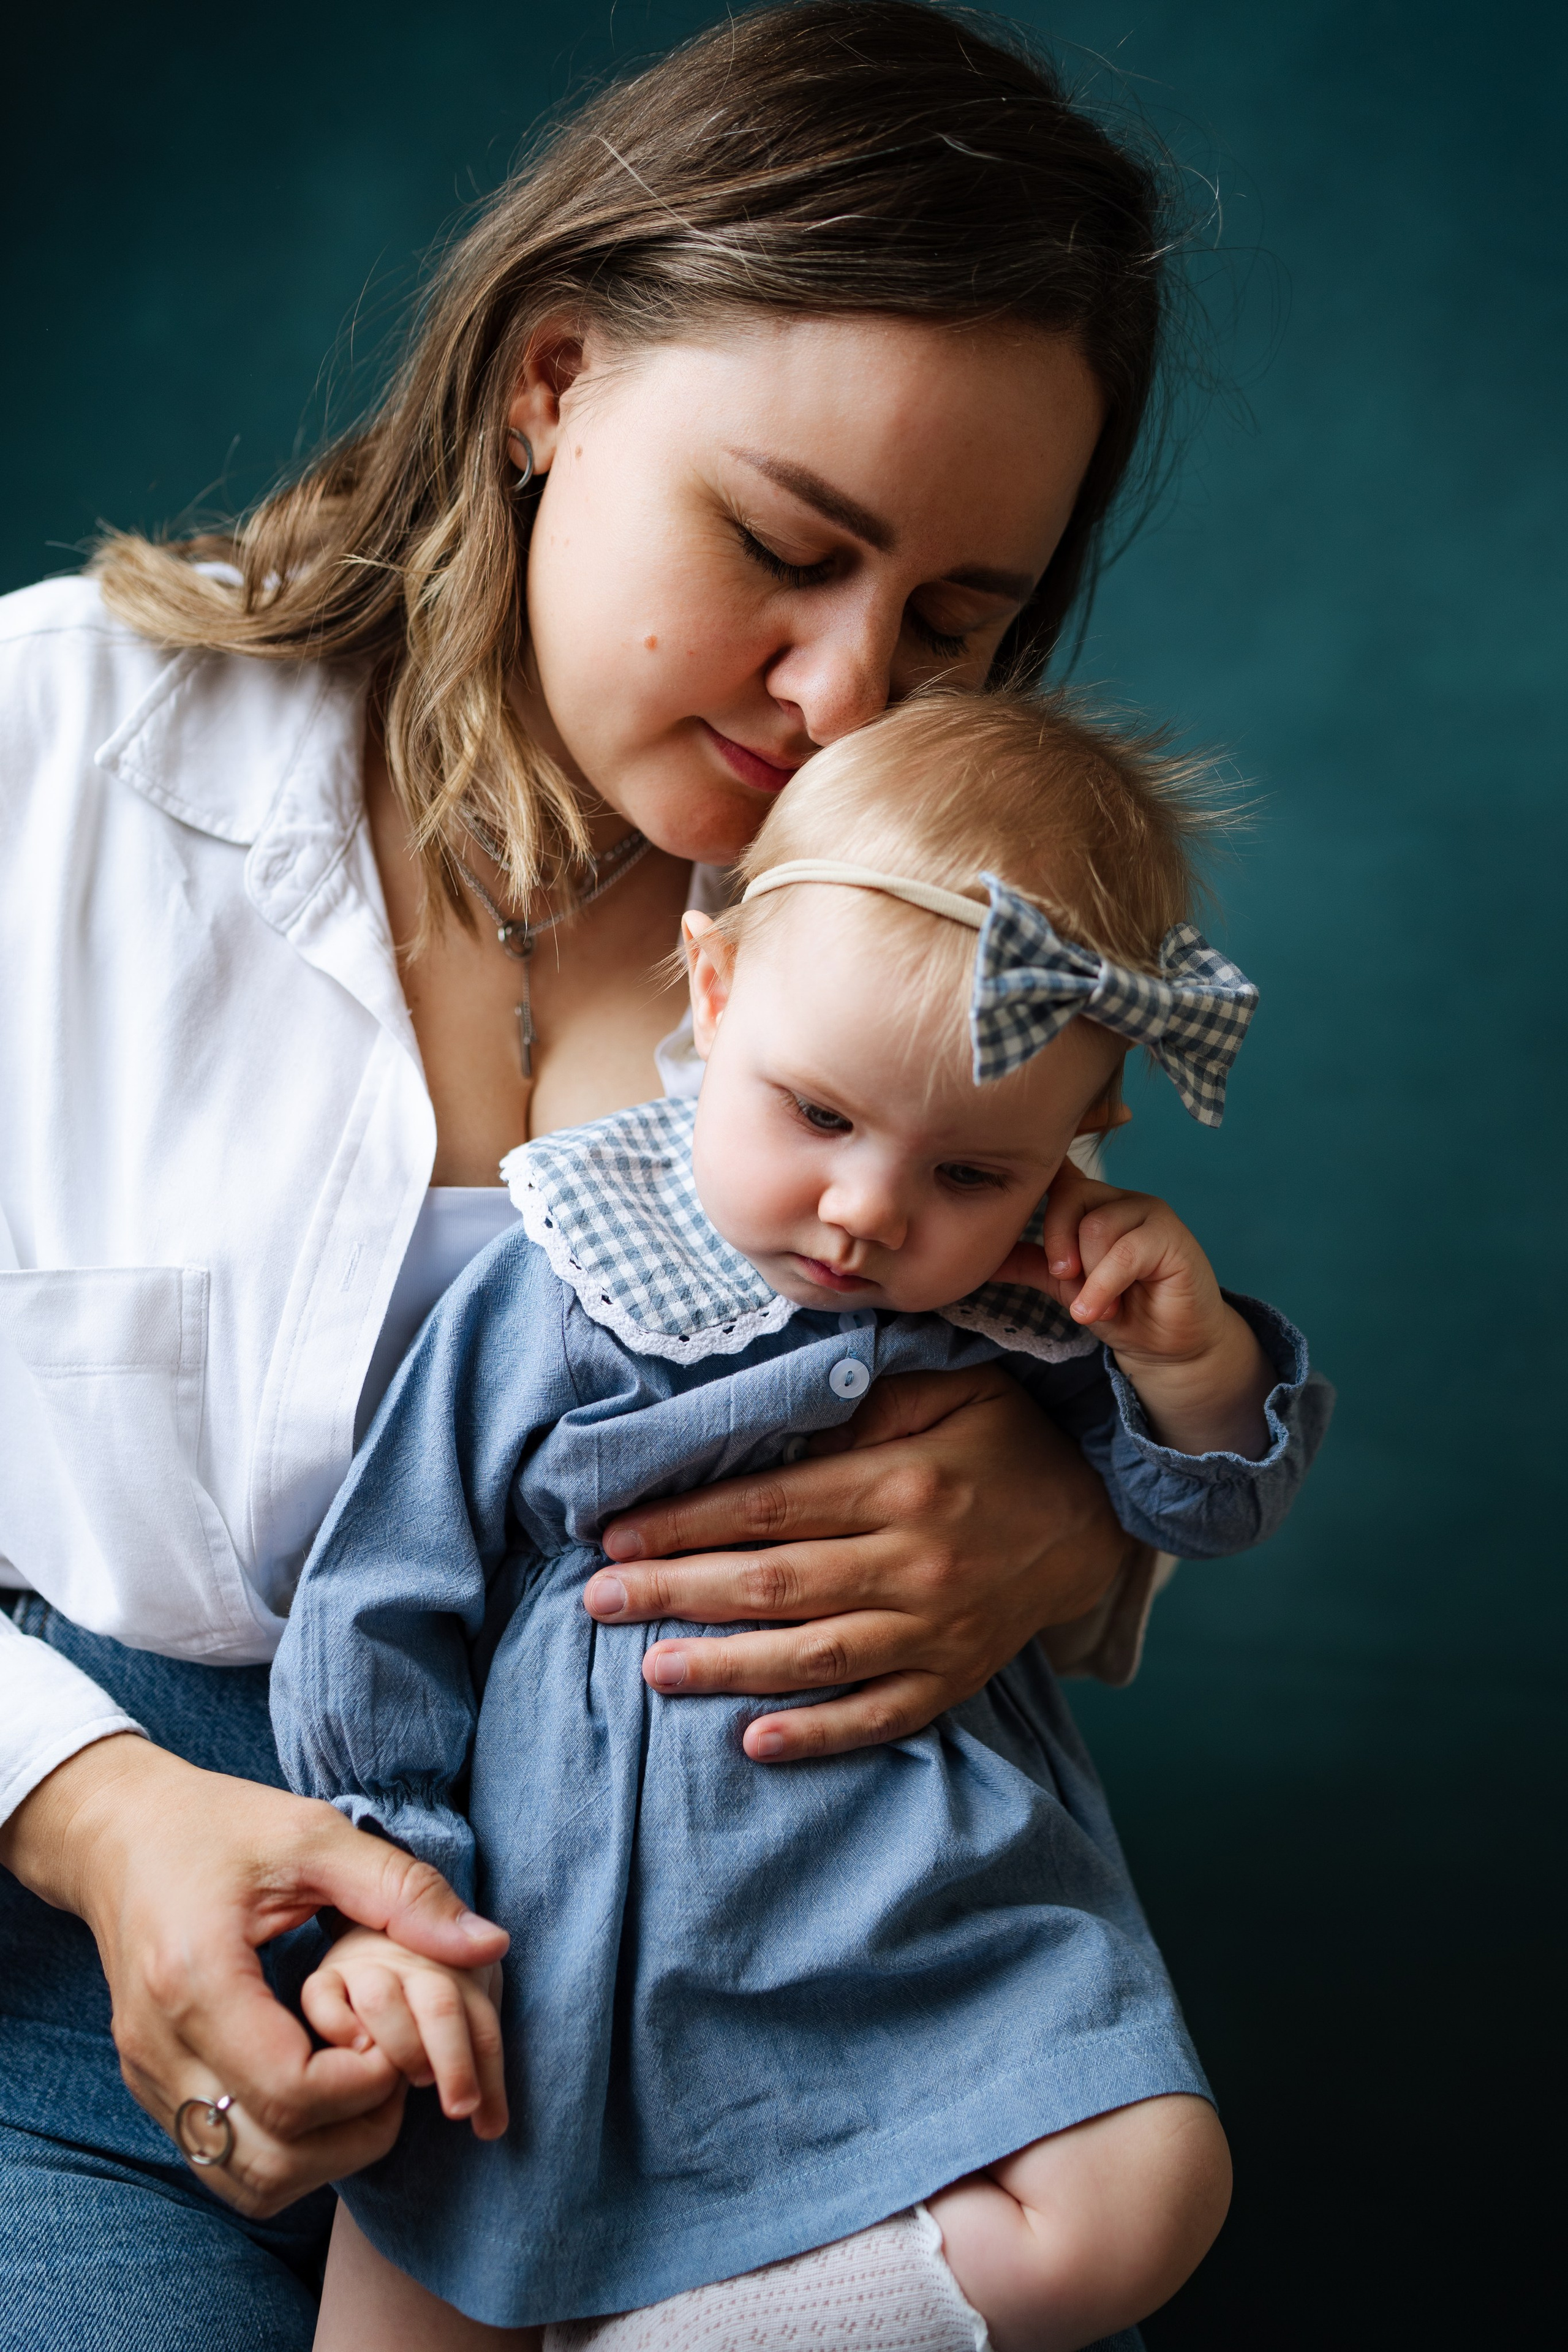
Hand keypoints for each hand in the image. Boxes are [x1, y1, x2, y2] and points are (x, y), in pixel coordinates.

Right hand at [0, 1734, 507, 2217]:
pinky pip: (223, 2158)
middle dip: (358, 2133)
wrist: (120, 1833)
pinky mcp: (151, 2089)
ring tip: (359, 2081)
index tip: (399, 2035)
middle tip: (394, 2069)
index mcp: (197, 1982)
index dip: (369, 2083)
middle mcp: (161, 2048)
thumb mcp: (315, 1836)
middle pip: (273, 2159)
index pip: (294, 2095)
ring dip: (322, 2154)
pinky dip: (284, 2144)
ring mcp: (148, 2078)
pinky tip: (317, 2084)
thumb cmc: (220, 1825)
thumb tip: (490, 1945)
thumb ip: (403, 1892)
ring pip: (246, 2180)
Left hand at [582, 1365, 1140, 1762]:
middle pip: (776, 1585)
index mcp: (904, 1484)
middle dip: (678, 1592)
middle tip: (600, 1599)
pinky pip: (880, 1716)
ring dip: (726, 1667)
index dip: (688, 1522)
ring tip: (652, 1667)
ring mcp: (937, 1632)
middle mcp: (916, 1564)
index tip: (619, 1532)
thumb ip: (865, 1401)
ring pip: (815, 1657)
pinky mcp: (954, 1678)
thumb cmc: (1004, 1442)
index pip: (772, 1506)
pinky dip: (818, 1734)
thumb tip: (773, 1421)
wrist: (1097, 1518)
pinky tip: (752, 1741)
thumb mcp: (948, 1390)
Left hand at [996, 1162, 1273, 1457]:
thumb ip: (1027, 1263)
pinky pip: (1126, 1252)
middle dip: (1058, 1243)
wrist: (1166, 1346)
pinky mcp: (1172, 1238)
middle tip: (1063, 1279)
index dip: (1038, 1185)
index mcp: (1091, 1201)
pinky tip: (1097, 1310)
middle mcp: (1120, 1198)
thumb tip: (978, 1257)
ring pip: (1096, 1226)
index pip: (1057, 1175)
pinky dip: (1104, 1285)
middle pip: (1070, 1197)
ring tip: (1094, 1304)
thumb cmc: (1118, 1307)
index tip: (1023, 1209)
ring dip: (1088, 1275)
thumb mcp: (1062, 1285)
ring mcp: (1149, 1213)